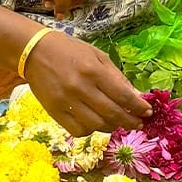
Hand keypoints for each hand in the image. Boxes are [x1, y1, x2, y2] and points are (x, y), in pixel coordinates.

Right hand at [23, 30, 149, 135]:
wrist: (34, 52)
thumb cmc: (69, 51)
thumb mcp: (97, 56)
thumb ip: (117, 77)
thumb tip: (136, 97)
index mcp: (93, 70)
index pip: (123, 95)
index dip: (138, 107)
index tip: (147, 112)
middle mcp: (80, 88)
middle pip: (112, 114)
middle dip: (130, 122)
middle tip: (137, 123)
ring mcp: (66, 102)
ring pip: (97, 125)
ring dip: (111, 127)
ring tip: (116, 122)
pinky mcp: (54, 112)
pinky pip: (78, 130)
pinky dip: (90, 130)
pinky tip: (94, 123)